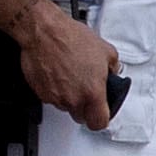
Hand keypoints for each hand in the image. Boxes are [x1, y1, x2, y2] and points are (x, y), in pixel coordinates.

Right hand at [12, 1, 122, 129]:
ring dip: (69, 97)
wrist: (45, 32)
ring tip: (71, 76)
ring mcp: (55, 97)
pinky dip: (55, 90)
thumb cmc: (72, 38)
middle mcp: (73, 99)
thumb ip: (114, 68)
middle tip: (86, 90)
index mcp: (93, 93)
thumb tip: (113, 73)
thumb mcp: (106, 50)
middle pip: (81, 116)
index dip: (100, 118)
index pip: (99, 123)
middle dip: (85, 107)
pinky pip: (51, 98)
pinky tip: (59, 73)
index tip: (101, 113)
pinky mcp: (41, 92)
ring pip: (65, 106)